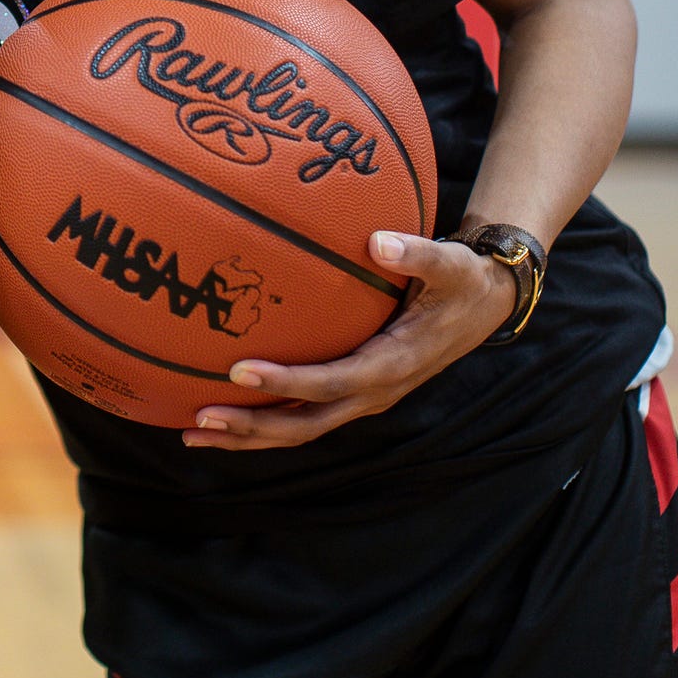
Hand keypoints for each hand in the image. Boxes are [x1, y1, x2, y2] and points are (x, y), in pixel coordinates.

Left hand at [181, 232, 517, 450]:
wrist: (485, 303)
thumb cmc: (463, 280)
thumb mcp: (451, 264)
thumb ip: (417, 253)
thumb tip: (379, 241)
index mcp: (393, 364)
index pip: (331, 382)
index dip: (286, 382)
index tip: (239, 371)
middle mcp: (375, 392)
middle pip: (306, 423)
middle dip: (253, 427)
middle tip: (199, 420)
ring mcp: (363, 397)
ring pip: (300, 428)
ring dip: (249, 435)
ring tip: (193, 432)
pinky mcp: (354, 391)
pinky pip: (305, 414)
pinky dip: (264, 421)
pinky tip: (224, 415)